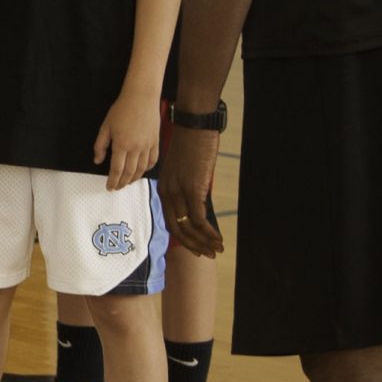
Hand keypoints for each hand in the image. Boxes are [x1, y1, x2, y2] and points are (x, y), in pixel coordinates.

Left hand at [93, 88, 161, 190]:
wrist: (141, 97)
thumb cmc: (121, 110)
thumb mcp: (105, 126)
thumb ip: (100, 145)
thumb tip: (97, 160)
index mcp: (121, 145)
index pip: (116, 169)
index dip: (112, 180)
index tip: (109, 187)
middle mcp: (136, 148)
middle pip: (129, 173)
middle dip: (122, 183)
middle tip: (117, 187)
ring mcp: (148, 146)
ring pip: (142, 169)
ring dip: (134, 178)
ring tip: (127, 182)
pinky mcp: (156, 141)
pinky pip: (153, 160)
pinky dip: (147, 168)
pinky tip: (142, 171)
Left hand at [158, 126, 224, 258]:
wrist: (194, 127)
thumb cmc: (192, 145)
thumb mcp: (184, 170)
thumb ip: (187, 187)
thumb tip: (199, 202)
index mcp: (163, 189)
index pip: (171, 221)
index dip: (184, 238)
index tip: (197, 247)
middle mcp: (167, 193)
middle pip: (177, 229)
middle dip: (194, 245)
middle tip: (208, 255)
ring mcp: (179, 192)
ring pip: (189, 227)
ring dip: (204, 241)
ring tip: (217, 249)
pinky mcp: (193, 189)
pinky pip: (199, 218)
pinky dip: (209, 231)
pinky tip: (218, 237)